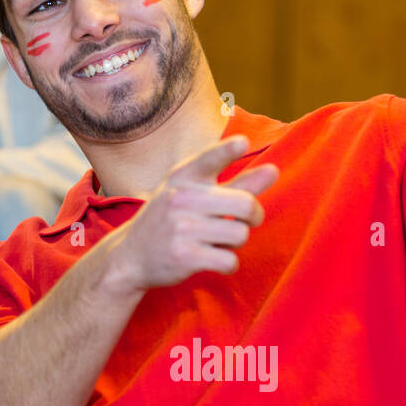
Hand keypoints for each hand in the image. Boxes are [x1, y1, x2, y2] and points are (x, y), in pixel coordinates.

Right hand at [106, 135, 278, 293]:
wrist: (130, 256)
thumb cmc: (170, 220)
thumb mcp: (196, 195)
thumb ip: (237, 184)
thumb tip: (275, 169)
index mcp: (183, 177)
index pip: (209, 159)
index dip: (227, 150)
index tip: (242, 142)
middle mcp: (180, 199)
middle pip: (245, 204)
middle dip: (253, 216)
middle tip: (243, 221)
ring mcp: (181, 227)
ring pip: (240, 234)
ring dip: (235, 243)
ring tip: (215, 241)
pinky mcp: (184, 256)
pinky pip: (229, 260)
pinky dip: (227, 264)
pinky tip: (212, 259)